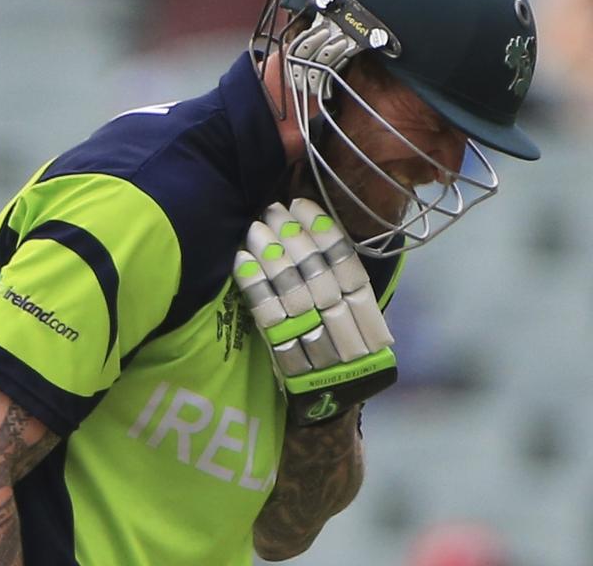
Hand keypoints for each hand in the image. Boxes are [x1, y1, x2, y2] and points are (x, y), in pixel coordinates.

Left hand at [233, 199, 396, 425]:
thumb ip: (339, 278)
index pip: (346, 263)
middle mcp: (344, 325)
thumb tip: (312, 224)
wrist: (330, 403)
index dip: (323, 231)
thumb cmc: (340, 347)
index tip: (302, 204)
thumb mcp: (353, 313)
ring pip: (291, 289)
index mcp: (366, 311)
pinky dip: (254, 284)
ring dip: (270, 254)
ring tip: (255, 227)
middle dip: (292, 236)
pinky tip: (241, 259)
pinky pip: (266, 314)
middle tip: (272, 209)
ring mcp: (314, 341)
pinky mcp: (285, 354)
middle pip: (317, 272)